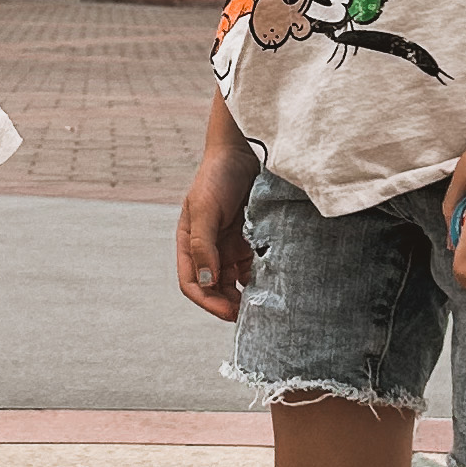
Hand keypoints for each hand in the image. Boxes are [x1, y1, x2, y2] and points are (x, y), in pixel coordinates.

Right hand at [176, 145, 255, 321]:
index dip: (207, 301)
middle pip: (215, 287)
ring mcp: (231, 245)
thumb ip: (203, 245)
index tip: (228, 313)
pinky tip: (275, 284)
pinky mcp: (252, 240)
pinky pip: (256, 266)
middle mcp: (209, 248)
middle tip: (251, 316)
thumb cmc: (218, 175)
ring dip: (246, 295)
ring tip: (264, 305)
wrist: (245, 150)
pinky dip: (262, 278)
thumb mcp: (205, 209)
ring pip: (236, 281)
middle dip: (228, 304)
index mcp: (189, 243)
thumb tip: (206, 282)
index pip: (192, 283)